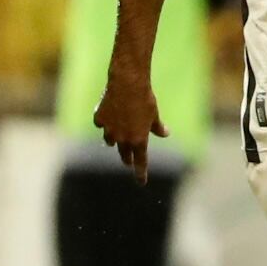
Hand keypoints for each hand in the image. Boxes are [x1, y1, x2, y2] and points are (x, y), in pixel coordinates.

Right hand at [93, 69, 168, 183]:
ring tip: (116, 138)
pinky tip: (106, 118)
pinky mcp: (100, 118)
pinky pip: (101, 125)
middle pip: (124, 155)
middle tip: (128, 160)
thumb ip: (158, 127)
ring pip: (110, 141)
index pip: (140, 162)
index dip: (140, 173)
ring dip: (114, 141)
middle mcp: (123, 139)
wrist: (127, 83)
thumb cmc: (145, 99)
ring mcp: (109, 130)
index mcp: (139, 140)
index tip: (141, 182)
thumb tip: (166, 134)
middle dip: (127, 158)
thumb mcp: (154, 114)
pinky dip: (104, 123)